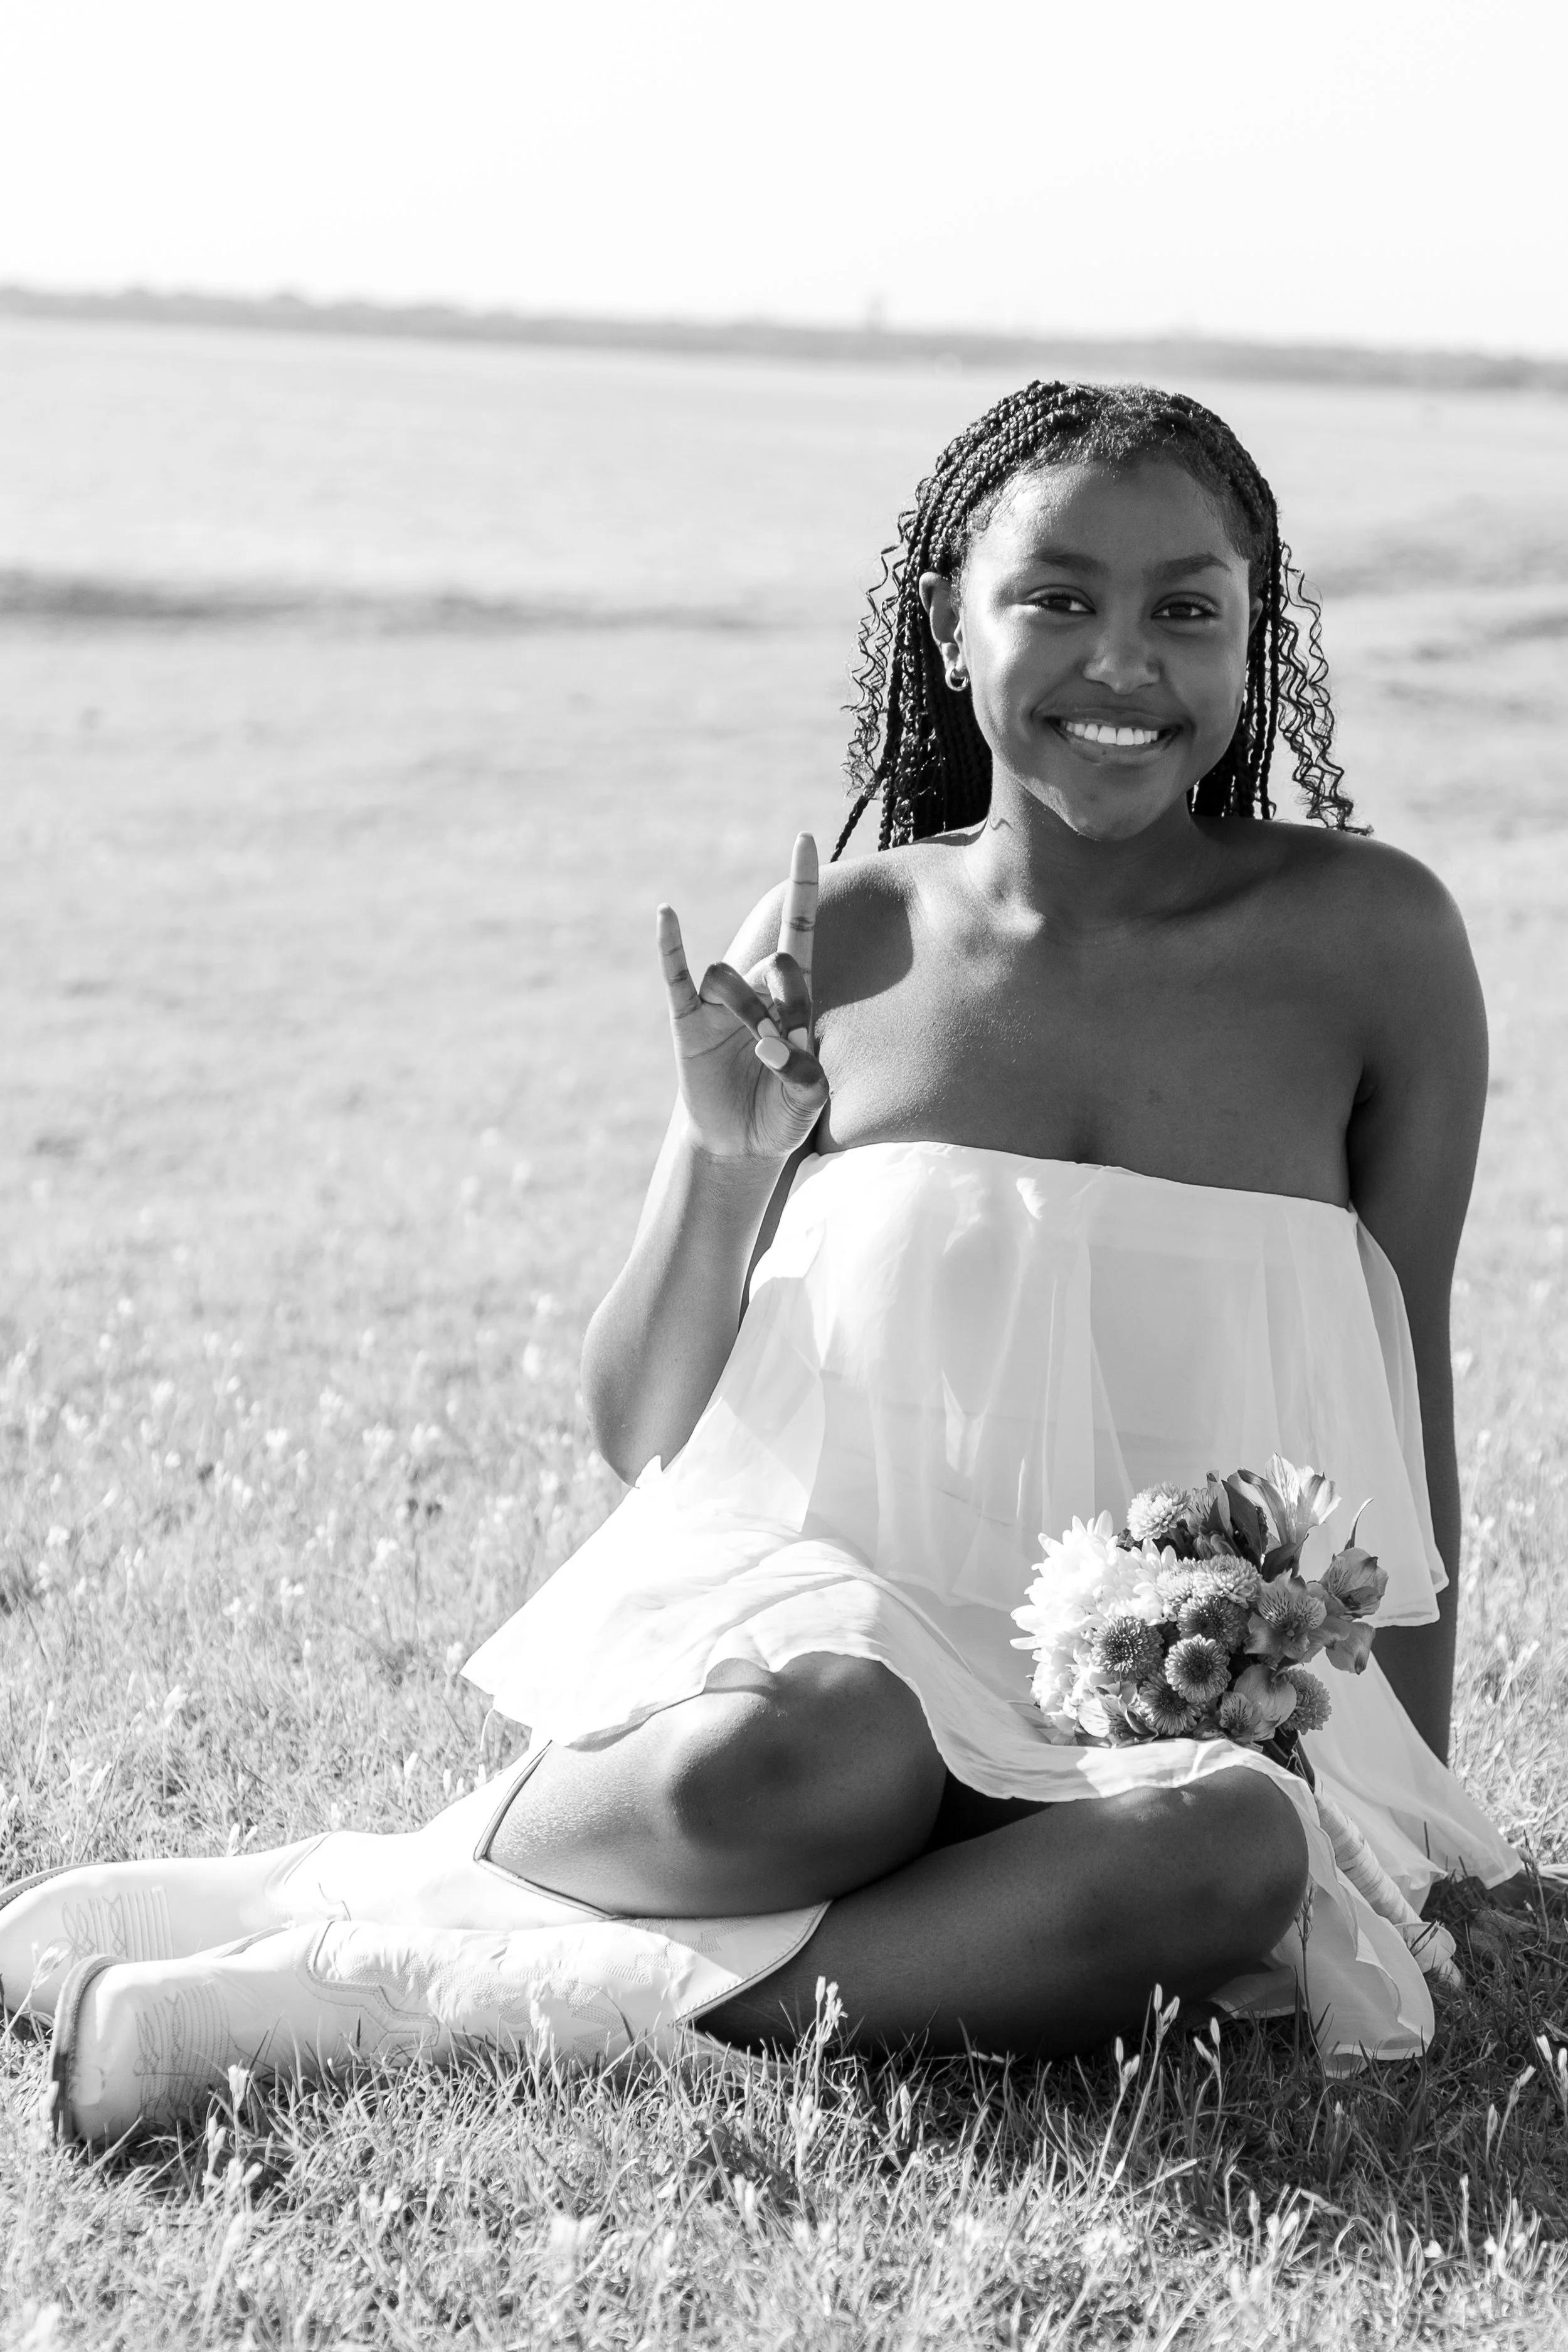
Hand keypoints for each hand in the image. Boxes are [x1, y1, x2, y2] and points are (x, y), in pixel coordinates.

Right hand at [658, 834, 828, 1163]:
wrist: (740, 1144)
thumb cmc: (782, 1115)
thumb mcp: (809, 1099)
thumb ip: (804, 1073)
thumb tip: (770, 1045)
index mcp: (791, 997)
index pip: (797, 931)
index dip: (802, 886)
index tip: (804, 838)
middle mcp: (754, 990)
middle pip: (768, 965)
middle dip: (780, 1002)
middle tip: (781, 1045)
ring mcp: (717, 1004)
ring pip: (726, 977)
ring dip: (744, 1009)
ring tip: (755, 1050)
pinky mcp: (687, 1022)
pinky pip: (675, 977)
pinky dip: (671, 946)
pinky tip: (667, 915)